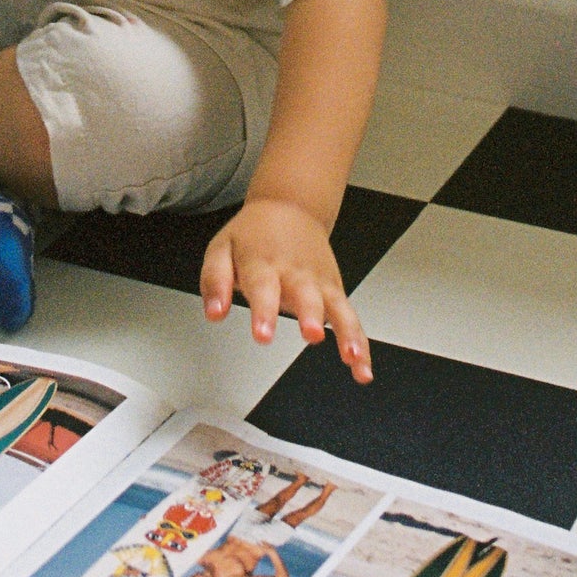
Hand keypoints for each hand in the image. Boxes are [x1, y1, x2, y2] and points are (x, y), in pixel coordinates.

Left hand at [200, 198, 372, 383]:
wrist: (291, 207)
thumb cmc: (254, 234)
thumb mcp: (221, 248)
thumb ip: (215, 282)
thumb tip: (214, 313)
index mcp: (263, 263)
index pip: (263, 288)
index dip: (263, 312)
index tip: (263, 334)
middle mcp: (296, 273)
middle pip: (306, 295)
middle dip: (310, 316)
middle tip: (310, 334)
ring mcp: (320, 282)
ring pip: (338, 308)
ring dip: (347, 333)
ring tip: (352, 357)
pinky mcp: (335, 290)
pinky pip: (351, 319)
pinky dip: (360, 343)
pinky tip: (362, 369)